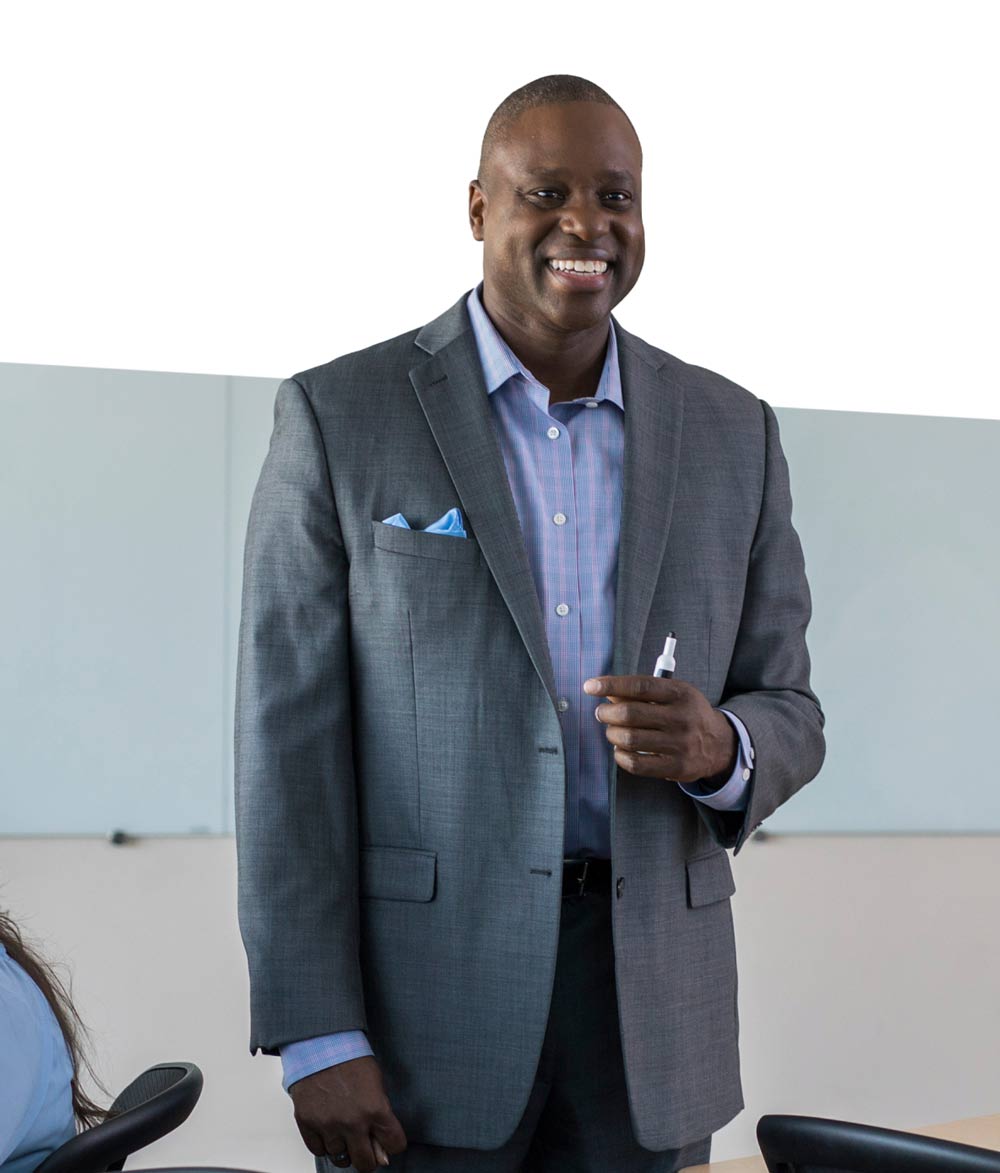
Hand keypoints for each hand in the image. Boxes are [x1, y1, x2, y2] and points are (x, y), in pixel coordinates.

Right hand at [288, 1056, 407, 1171]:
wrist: (320, 1042)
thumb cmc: (350, 1057)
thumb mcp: (376, 1082)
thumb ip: (381, 1114)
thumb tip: (381, 1148)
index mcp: (375, 1109)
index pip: (394, 1145)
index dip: (393, 1144)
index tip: (389, 1140)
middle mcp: (352, 1122)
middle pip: (366, 1164)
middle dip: (369, 1158)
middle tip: (367, 1147)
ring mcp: (328, 1125)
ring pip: (340, 1159)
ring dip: (345, 1150)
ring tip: (346, 1135)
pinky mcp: (307, 1123)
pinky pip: (318, 1151)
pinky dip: (325, 1145)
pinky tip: (330, 1132)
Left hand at [584, 675, 736, 785]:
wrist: (719, 744)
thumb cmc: (686, 713)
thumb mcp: (672, 694)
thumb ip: (642, 692)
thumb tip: (607, 694)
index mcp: (680, 693)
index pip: (640, 686)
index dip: (611, 685)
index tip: (591, 686)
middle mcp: (681, 718)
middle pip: (630, 714)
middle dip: (607, 713)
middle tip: (601, 713)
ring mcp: (680, 744)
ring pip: (630, 739)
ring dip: (612, 734)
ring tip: (612, 731)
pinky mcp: (677, 766)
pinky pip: (637, 764)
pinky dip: (620, 756)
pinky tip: (620, 750)